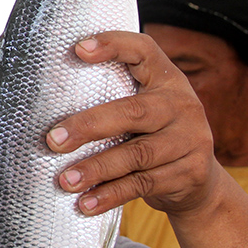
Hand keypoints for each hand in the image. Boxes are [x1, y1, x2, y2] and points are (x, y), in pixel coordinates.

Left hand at [47, 30, 223, 216]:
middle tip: (53, 140)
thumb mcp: (146, 111)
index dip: (113, 44)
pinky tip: (86, 203)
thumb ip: (114, 100)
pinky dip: (111, 195)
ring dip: (96, 168)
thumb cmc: (155, 138)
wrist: (202, 185)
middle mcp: (183, 105)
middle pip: (133, 111)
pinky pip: (142, 184)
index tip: (78, 49)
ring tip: (65, 180)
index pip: (143, 50)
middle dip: (89, 125)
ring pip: (136, 154)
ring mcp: (191, 140)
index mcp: (167, 79)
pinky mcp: (190, 173)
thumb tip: (45, 106)